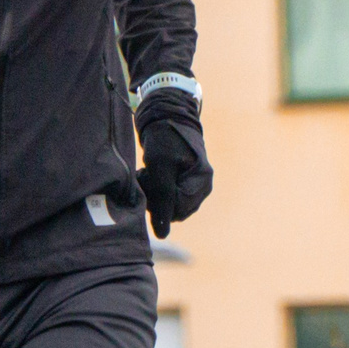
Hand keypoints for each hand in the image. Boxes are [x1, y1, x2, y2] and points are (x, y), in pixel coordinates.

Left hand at [135, 93, 212, 238]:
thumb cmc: (164, 137)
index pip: (177, 211)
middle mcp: (202, 186)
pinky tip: (151, 173)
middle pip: (175, 211)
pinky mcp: (185, 180)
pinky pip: (169, 196)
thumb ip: (162, 198)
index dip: (158, 201)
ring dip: (155, 193)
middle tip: (145, 175)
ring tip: (147, 172)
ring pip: (170, 205)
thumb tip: (163, 235)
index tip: (146, 178)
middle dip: (157, 197)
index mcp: (202, 182)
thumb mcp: (160, 165)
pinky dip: (157, 187)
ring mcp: (195, 184)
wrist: (166, 112)